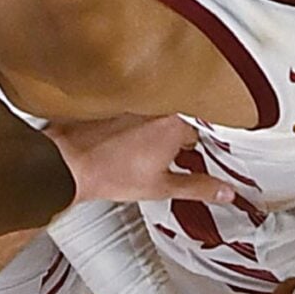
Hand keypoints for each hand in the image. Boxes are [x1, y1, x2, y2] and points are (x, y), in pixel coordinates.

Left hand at [47, 115, 233, 206]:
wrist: (67, 163)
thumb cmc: (108, 173)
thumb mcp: (162, 187)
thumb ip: (199, 187)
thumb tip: (226, 191)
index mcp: (175, 124)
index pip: (200, 135)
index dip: (193, 153)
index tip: (187, 162)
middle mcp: (158, 107)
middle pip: (180, 121)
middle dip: (175, 140)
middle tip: (162, 162)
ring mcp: (136, 102)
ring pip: (158, 115)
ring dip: (154, 130)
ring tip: (139, 153)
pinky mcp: (116, 102)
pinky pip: (136, 111)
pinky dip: (134, 124)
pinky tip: (123, 142)